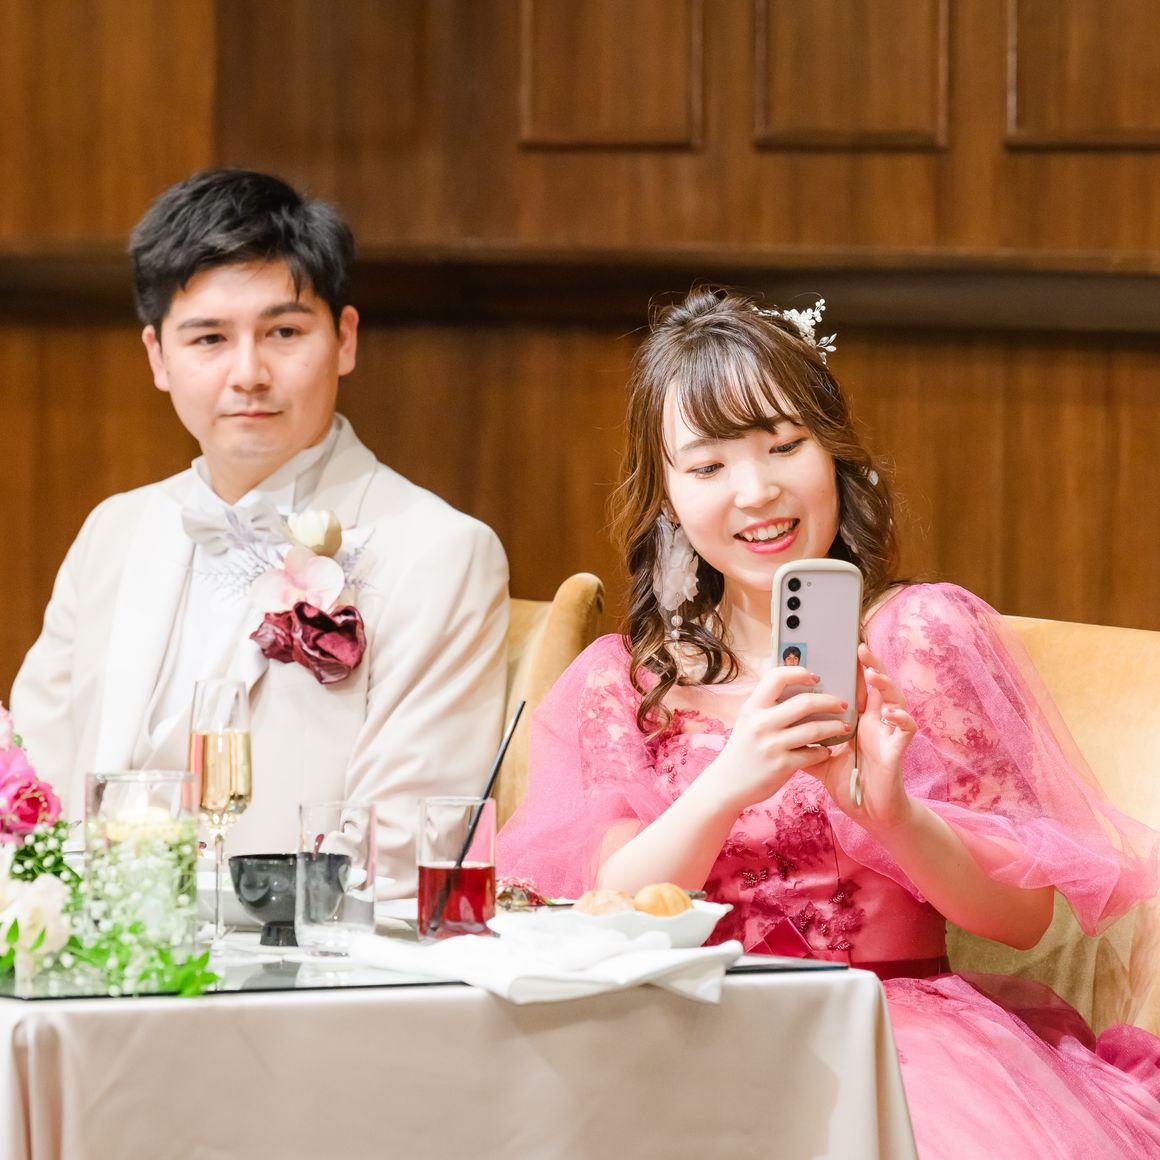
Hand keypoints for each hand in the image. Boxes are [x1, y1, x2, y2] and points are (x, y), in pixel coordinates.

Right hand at [699, 665, 853, 812]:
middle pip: (804, 703)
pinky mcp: (781, 766)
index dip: (799, 672)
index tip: (816, 677)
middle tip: (842, 704)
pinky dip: (824, 751)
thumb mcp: (748, 721)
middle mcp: (761, 723)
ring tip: (844, 727)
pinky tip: (826, 751)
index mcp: (752, 707)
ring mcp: (771, 745)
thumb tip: (801, 690)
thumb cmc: (743, 749)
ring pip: (814, 729)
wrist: (727, 783)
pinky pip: (812, 754)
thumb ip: (768, 707)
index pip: (776, 677)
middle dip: (829, 702)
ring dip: (834, 727)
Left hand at [808, 644, 916, 830]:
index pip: (856, 688)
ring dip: (887, 686)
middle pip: (878, 686)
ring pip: (896, 701)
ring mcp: (888, 734)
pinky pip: (906, 730)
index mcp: (857, 720)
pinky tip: (892, 714)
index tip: (839, 649)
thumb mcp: (819, 760)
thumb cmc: (848, 782)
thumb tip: (777, 730)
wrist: (868, 812)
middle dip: (871, 665)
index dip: (852, 669)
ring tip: (874, 675)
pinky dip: (902, 720)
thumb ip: (804, 742)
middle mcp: (875, 722)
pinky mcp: (898, 750)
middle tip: (860, 648)